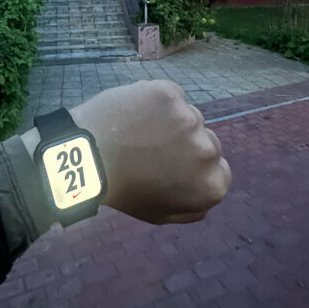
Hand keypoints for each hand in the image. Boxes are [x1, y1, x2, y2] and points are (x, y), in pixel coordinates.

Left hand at [70, 80, 230, 224]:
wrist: (88, 156)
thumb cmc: (123, 190)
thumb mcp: (161, 215)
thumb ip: (193, 207)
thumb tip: (207, 190)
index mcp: (212, 185)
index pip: (220, 169)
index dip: (194, 166)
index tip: (172, 165)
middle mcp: (209, 151)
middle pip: (207, 140)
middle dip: (185, 143)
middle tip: (153, 149)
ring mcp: (190, 118)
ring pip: (188, 116)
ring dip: (170, 121)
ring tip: (139, 131)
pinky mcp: (170, 93)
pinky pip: (171, 96)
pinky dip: (155, 101)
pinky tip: (135, 113)